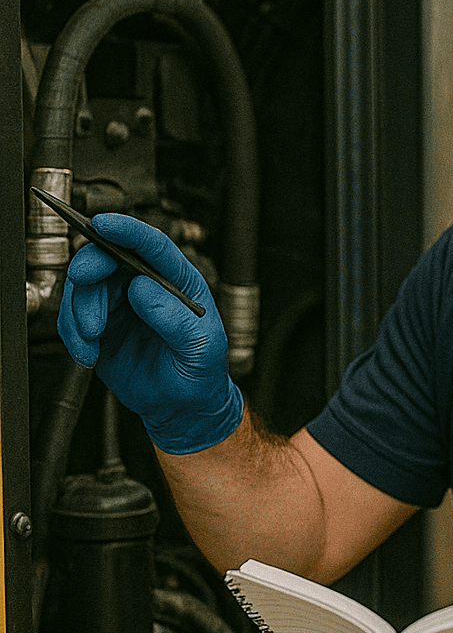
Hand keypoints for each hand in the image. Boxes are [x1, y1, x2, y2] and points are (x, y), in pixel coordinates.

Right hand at [57, 213, 243, 454]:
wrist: (182, 408)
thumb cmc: (201, 373)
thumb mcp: (200, 348)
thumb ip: (175, 318)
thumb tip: (143, 288)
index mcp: (177, 281)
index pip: (152, 245)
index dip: (126, 230)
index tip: (102, 223)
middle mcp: (145, 285)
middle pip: (106, 258)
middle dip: (89, 272)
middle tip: (88, 297)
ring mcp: (119, 304)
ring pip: (82, 287)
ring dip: (79, 314)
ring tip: (92, 342)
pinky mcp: (99, 326)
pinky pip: (71, 318)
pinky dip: (72, 335)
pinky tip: (88, 354)